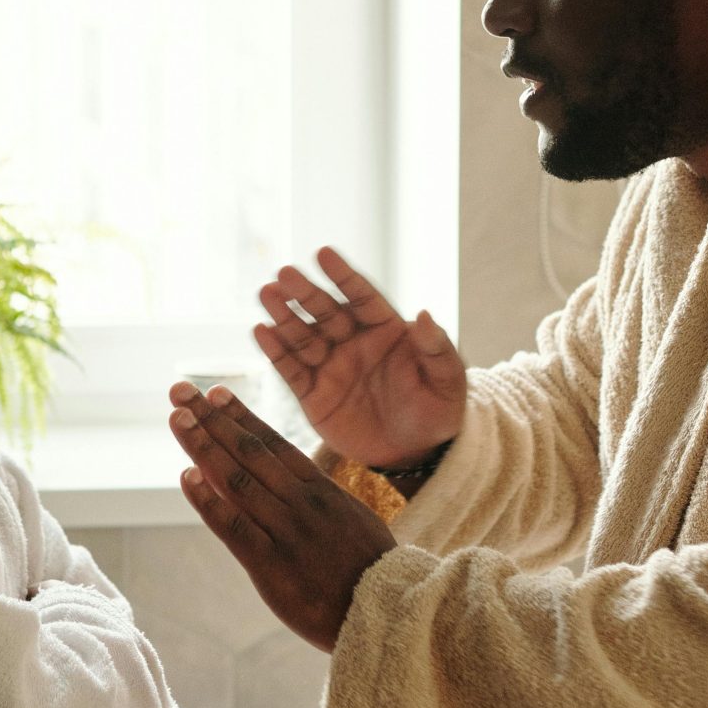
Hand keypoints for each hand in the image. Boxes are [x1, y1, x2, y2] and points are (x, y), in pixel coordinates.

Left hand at [168, 381, 395, 651]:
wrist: (386, 615)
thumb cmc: (369, 572)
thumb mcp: (350, 520)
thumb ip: (316, 499)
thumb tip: (287, 479)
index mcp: (322, 490)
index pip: (273, 443)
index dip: (240, 416)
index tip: (215, 392)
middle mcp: (303, 503)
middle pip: (250, 451)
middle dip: (212, 419)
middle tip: (180, 390)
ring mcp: (287, 532)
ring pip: (238, 480)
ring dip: (203, 446)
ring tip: (177, 418)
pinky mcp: (272, 566)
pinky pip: (233, 526)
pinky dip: (208, 500)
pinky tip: (186, 476)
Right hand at [254, 246, 465, 469]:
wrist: (414, 454)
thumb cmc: (436, 411)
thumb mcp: (446, 381)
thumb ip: (436, 348)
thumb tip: (425, 315)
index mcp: (386, 329)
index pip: (362, 296)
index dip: (342, 276)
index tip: (323, 253)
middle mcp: (353, 341)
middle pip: (326, 312)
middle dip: (305, 293)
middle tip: (284, 273)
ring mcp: (331, 366)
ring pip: (303, 336)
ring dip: (284, 315)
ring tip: (266, 294)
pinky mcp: (313, 395)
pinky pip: (291, 371)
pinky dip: (275, 352)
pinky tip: (261, 331)